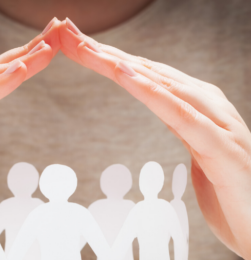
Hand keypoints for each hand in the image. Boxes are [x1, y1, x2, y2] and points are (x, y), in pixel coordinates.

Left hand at [60, 18, 250, 259]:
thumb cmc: (231, 194)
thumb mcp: (200, 153)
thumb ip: (187, 128)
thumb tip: (170, 114)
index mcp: (197, 109)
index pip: (144, 77)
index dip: (107, 59)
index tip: (72, 46)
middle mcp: (206, 107)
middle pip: (145, 71)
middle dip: (102, 52)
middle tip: (62, 32)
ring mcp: (217, 125)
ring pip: (160, 85)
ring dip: (118, 64)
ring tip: (84, 45)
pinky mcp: (222, 149)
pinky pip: (181, 116)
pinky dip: (154, 94)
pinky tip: (128, 75)